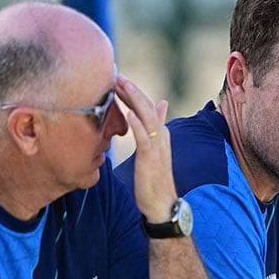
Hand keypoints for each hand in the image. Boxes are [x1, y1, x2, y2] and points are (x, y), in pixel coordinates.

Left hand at [115, 76, 176, 222]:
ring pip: (146, 116)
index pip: (147, 106)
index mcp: (161, 132)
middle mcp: (162, 135)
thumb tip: (162, 104)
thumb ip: (156, 126)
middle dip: (132, 90)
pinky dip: (136, 123)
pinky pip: (143, 137)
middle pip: (147, 106)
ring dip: (133, 99)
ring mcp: (157, 145)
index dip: (134, 92)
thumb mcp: (154, 149)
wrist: (162, 203)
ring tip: (121, 85)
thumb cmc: (155, 179)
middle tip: (116, 75)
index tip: (118, 80)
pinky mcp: (150, 157)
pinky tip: (127, 113)